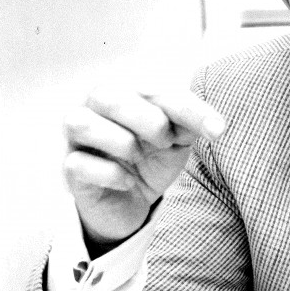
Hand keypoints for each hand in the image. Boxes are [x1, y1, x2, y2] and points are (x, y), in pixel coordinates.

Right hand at [62, 84, 225, 252]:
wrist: (132, 200)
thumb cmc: (153, 159)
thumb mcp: (177, 139)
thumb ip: (190, 123)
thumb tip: (213, 125)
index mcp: (126, 92)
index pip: (157, 90)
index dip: (189, 109)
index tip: (218, 131)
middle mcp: (95, 108)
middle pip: (108, 95)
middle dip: (146, 120)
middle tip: (165, 142)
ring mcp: (77, 138)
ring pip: (80, 123)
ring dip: (120, 142)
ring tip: (138, 156)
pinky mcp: (71, 168)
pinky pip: (78, 164)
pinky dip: (110, 174)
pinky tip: (128, 181)